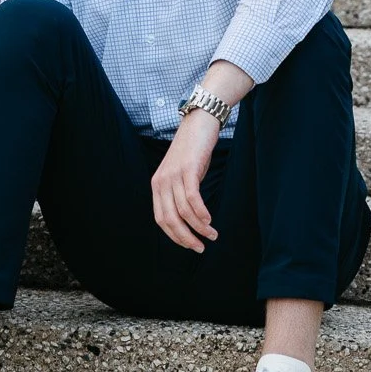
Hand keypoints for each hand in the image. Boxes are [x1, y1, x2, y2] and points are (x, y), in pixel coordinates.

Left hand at [151, 110, 221, 252]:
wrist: (198, 124)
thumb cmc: (192, 152)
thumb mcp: (182, 175)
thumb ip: (180, 194)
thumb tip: (189, 219)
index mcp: (157, 185)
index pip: (161, 219)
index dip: (175, 236)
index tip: (190, 245)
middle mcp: (162, 181)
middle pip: (170, 219)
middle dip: (186, 238)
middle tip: (201, 247)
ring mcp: (173, 174)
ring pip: (183, 210)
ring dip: (199, 227)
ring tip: (213, 234)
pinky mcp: (188, 168)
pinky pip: (192, 196)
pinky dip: (200, 211)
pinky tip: (209, 219)